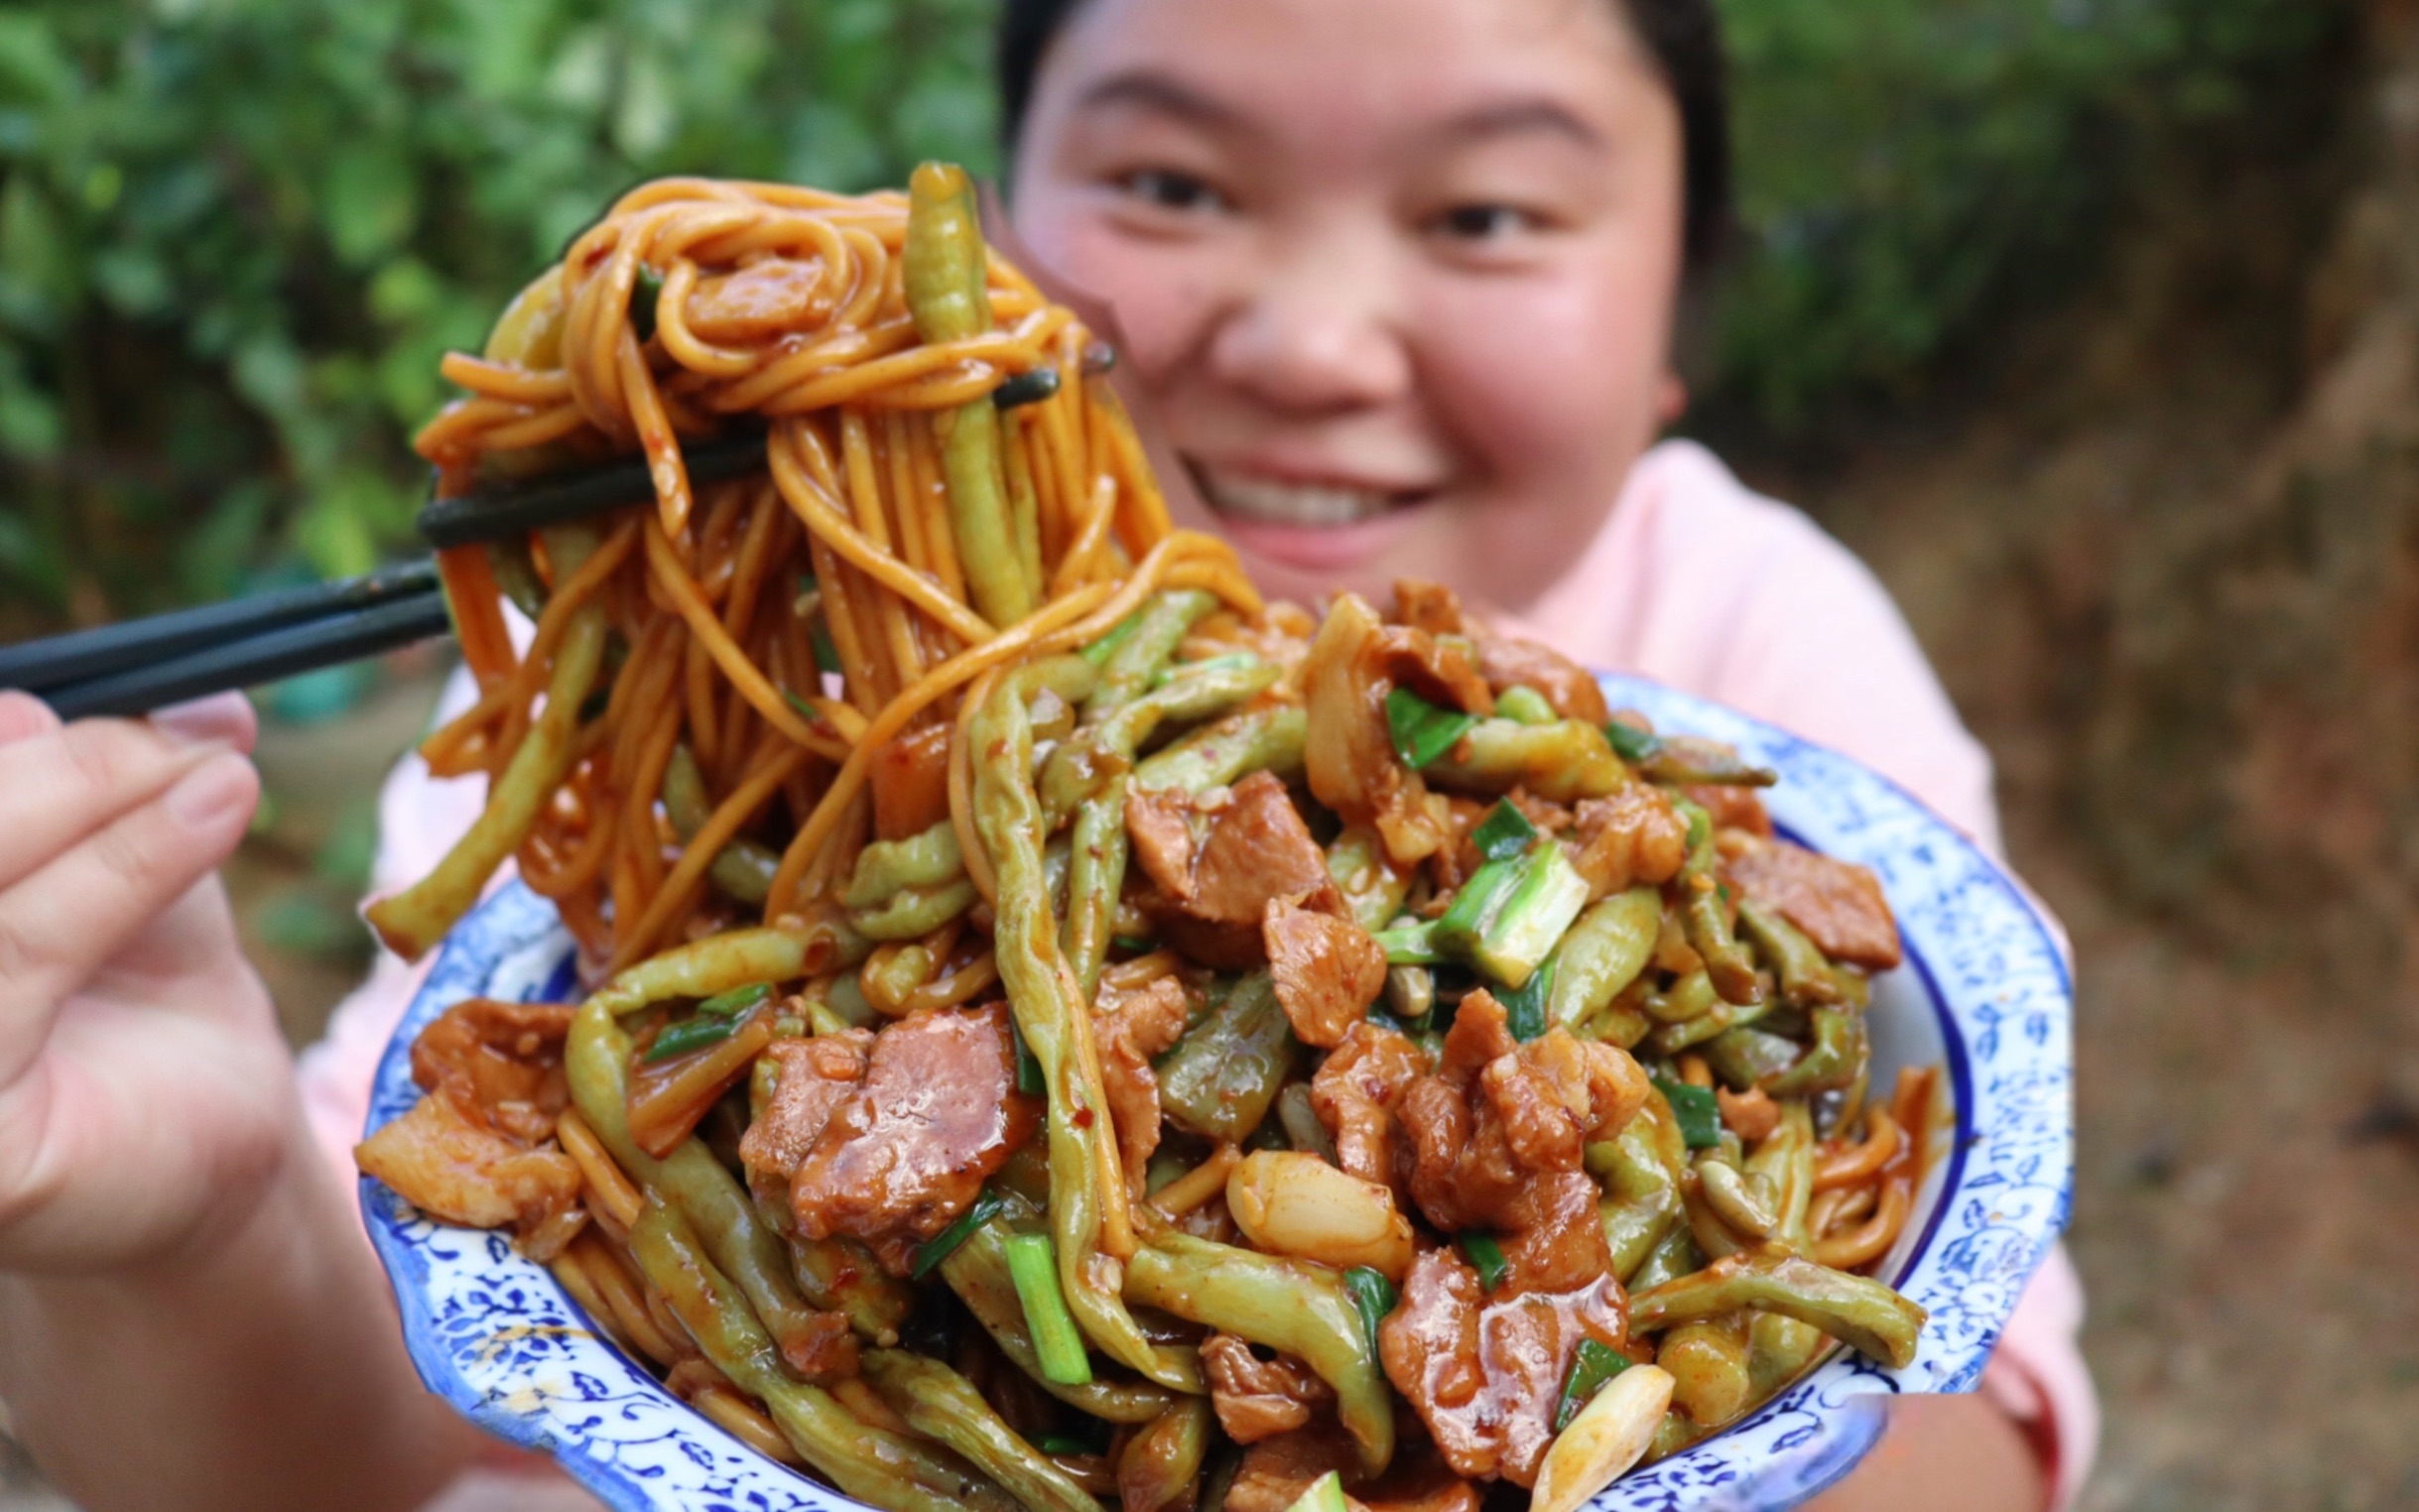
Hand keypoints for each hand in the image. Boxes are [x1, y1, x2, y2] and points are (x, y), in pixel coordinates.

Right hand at [0, 690, 291, 1271]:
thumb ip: (51, 780)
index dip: (2, 722)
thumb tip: (20, 701)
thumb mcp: (97, 857)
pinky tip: (212, 815)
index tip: (111, 679)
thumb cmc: (131, 985)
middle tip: (190, 729)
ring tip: (221, 771)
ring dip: (103, 800)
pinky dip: (121, 869)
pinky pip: (15, 963)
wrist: (212, 1130)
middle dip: (61, 762)